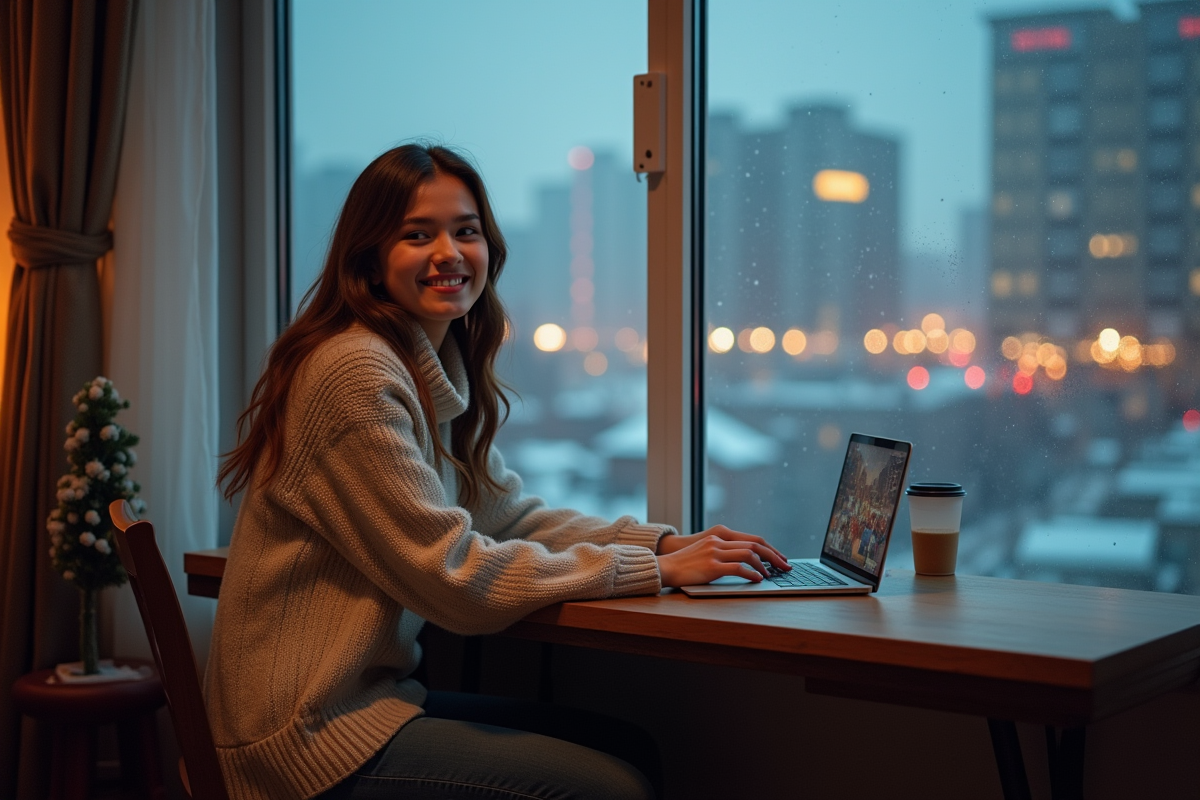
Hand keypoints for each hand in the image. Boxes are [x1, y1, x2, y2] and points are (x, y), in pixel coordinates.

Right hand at [657, 525, 788, 564]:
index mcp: (720, 536)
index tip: (780, 558)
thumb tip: (746, 560)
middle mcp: (719, 541)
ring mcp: (715, 553)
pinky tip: (757, 579)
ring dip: (765, 565)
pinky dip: (752, 574)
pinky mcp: (711, 566)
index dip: (770, 548)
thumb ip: (723, 551)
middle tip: (786, 566)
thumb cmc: (686, 564)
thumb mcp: (706, 551)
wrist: (665, 567)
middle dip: (774, 556)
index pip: (752, 538)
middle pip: (755, 544)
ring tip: (772, 574)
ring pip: (749, 554)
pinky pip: (738, 568)